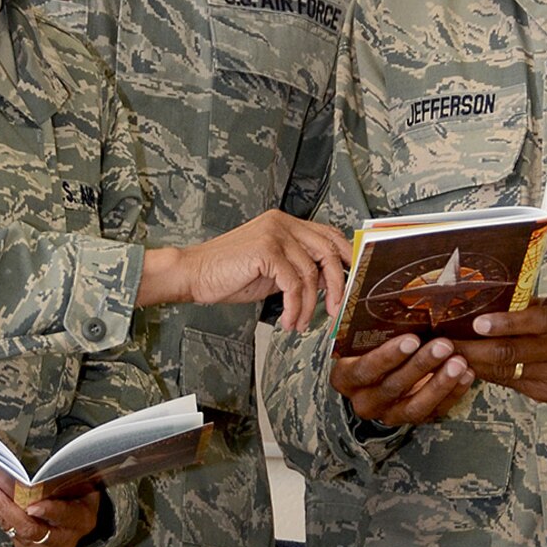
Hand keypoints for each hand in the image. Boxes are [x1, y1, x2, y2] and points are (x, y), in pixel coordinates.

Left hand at [0, 469, 101, 546]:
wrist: (80, 521)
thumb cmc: (81, 495)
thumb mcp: (84, 485)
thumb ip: (68, 479)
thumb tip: (46, 467)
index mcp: (81, 520)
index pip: (65, 516)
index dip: (50, 511)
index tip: (33, 505)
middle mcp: (61, 539)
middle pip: (29, 527)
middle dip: (4, 505)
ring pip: (12, 527)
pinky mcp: (25, 546)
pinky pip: (5, 526)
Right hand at [139, 211, 353, 331]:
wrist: (194, 274)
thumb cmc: (228, 274)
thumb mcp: (272, 270)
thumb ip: (297, 269)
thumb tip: (327, 283)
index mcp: (285, 223)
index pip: (329, 235)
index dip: (346, 258)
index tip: (353, 283)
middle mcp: (283, 223)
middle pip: (328, 252)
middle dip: (336, 287)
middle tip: (335, 312)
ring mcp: (275, 233)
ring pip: (310, 274)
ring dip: (309, 306)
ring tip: (299, 323)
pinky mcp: (266, 250)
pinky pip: (294, 284)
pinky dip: (294, 308)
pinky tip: (287, 320)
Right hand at [330, 332, 474, 426]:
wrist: (375, 377)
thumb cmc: (370, 347)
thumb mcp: (363, 336)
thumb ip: (368, 321)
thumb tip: (381, 291)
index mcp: (346, 377)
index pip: (364, 370)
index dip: (388, 356)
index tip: (412, 339)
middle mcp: (364, 401)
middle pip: (392, 387)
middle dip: (420, 365)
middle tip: (444, 345)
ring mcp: (389, 414)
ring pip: (414, 406)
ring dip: (439, 383)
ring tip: (459, 362)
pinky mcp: (413, 419)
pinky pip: (434, 412)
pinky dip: (453, 393)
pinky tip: (467, 374)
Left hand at [452, 294, 546, 403]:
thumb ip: (523, 307)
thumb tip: (477, 303)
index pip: (534, 321)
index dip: (504, 324)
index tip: (476, 323)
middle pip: (513, 353)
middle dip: (474, 349)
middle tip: (445, 344)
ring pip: (506, 372)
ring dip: (474, 364)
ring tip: (448, 356)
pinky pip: (510, 385)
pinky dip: (487, 375)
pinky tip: (469, 368)